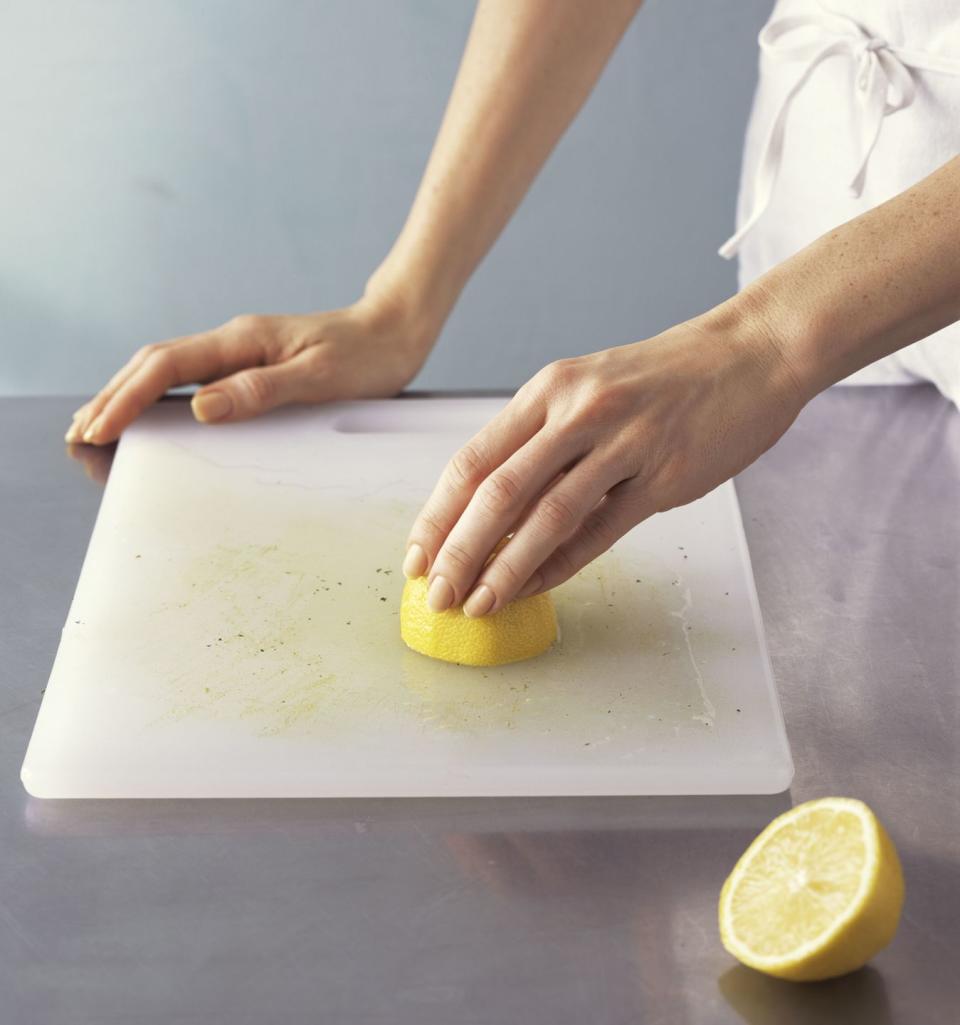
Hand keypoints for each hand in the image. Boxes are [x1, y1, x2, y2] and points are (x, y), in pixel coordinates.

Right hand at [66, 296, 433, 444]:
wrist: (395, 332)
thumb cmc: (366, 357)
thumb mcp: (318, 378)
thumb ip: (260, 391)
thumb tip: (200, 409)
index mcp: (242, 340)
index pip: (167, 367)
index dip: (128, 399)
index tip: (98, 430)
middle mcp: (233, 341)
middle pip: (154, 364)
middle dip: (114, 397)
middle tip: (81, 434)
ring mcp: (240, 350)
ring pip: (169, 369)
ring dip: (130, 395)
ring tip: (99, 426)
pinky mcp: (252, 363)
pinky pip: (193, 377)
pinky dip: (162, 396)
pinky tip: (156, 414)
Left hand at [403, 306, 808, 616]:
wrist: (752, 353)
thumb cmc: (667, 376)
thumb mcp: (591, 387)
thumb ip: (544, 437)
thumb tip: (494, 503)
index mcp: (550, 389)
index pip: (473, 459)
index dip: (437, 514)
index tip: (416, 556)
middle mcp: (578, 411)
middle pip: (497, 491)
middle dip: (457, 551)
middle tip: (436, 595)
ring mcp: (623, 442)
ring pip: (545, 516)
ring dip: (503, 568)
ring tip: (476, 605)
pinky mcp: (665, 475)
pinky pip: (601, 531)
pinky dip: (561, 566)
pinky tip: (533, 590)